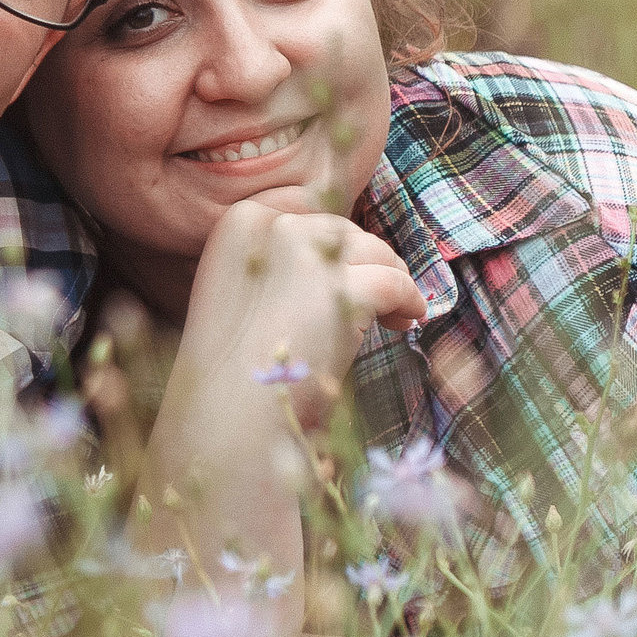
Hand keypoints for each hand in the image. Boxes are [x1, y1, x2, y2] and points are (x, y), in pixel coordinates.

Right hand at [171, 189, 425, 433]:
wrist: (226, 422)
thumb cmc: (231, 372)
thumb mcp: (240, 295)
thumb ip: (277, 261)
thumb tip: (339, 244)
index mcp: (239, 224)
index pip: (305, 214)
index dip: (332, 247)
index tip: (343, 274)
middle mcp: (272, 226)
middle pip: (343, 230)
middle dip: (365, 260)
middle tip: (380, 298)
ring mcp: (308, 254)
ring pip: (374, 251)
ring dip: (391, 277)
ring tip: (396, 313)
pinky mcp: (343, 287)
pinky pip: (394, 283)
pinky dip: (409, 301)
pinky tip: (409, 321)